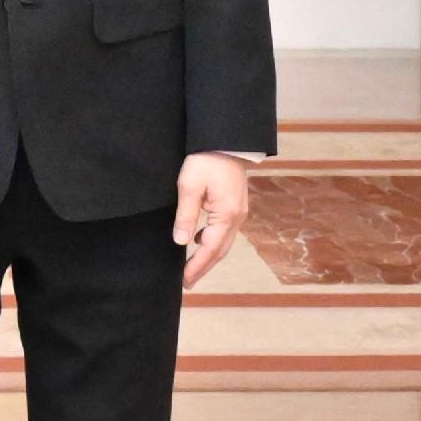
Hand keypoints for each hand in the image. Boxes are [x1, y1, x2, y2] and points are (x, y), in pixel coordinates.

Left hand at [175, 153, 252, 285]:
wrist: (226, 139)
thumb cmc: (207, 159)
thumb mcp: (190, 186)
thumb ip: (186, 216)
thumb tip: (181, 242)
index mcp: (227, 214)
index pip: (211, 249)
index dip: (197, 266)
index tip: (185, 281)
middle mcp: (237, 217)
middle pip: (221, 250)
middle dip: (204, 267)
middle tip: (189, 282)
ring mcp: (239, 211)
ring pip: (225, 241)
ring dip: (209, 255)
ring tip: (192, 266)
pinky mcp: (235, 204)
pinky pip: (225, 230)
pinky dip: (213, 241)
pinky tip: (200, 240)